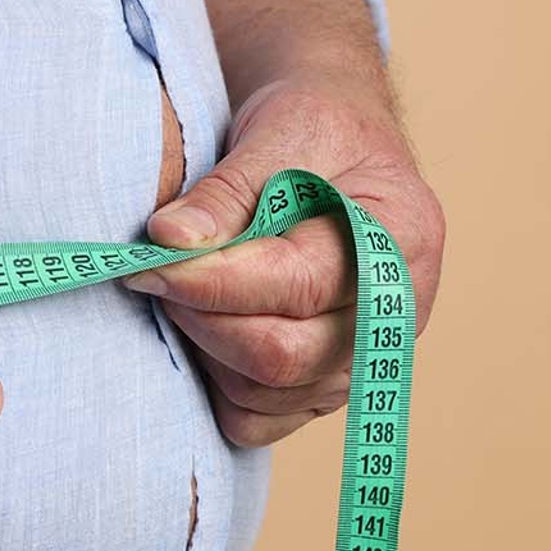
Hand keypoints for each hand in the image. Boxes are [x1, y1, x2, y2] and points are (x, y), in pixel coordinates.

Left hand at [125, 78, 443, 446]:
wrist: (339, 146)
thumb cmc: (317, 131)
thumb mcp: (278, 131)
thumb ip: (226, 190)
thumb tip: (168, 239)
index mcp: (401, 242)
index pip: (298, 285)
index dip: (213, 281)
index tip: (150, 262)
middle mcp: (395, 316)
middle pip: (283, 356)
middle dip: (203, 318)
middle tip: (157, 276)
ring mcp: (362, 360)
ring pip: (263, 394)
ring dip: (205, 350)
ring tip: (185, 293)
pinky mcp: (325, 386)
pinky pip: (260, 419)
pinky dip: (219, 386)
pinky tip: (207, 332)